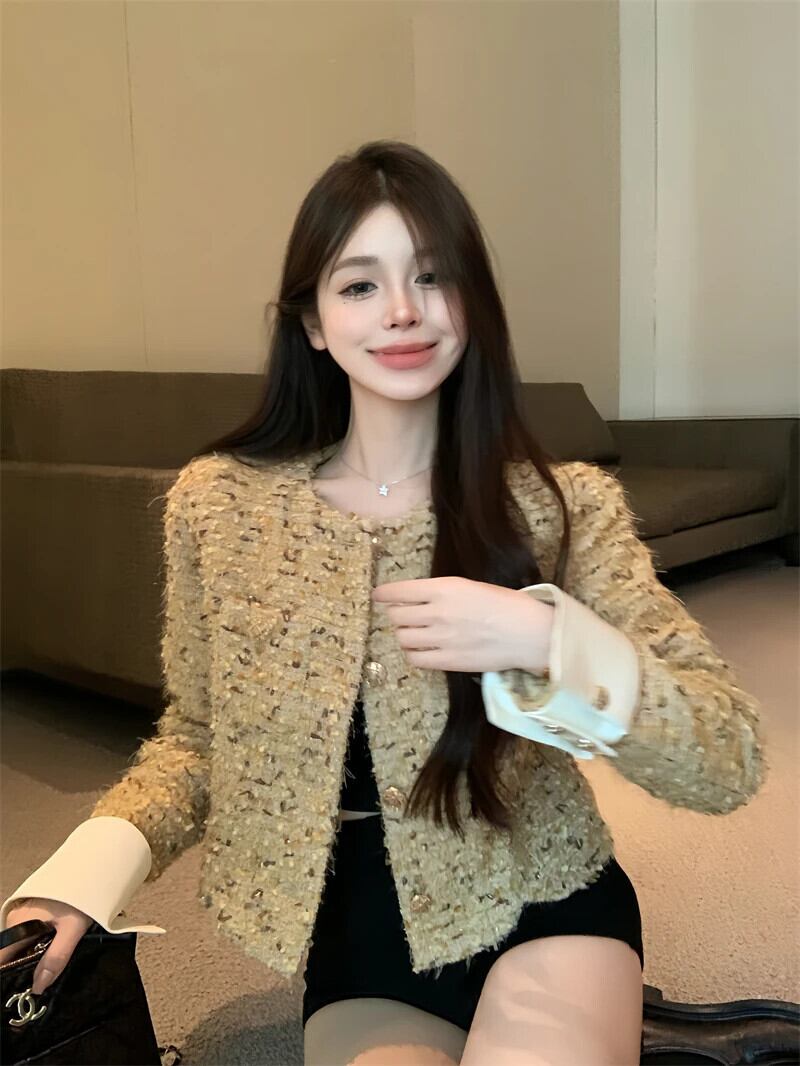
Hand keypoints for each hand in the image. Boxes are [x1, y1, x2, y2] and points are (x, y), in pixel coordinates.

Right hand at [0, 897, 92, 993]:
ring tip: (48, 971)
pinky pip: (31, 935)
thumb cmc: (81, 896)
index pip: (3, 958)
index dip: (9, 976)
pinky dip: (39, 946)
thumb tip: (37, 987)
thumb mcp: (72, 929)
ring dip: (33, 958)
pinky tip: (53, 952)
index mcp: (18, 923)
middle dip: (24, 970)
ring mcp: (25, 914)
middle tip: (40, 985)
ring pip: (23, 945)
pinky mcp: (35, 913)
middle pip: (13, 953)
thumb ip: (56, 958)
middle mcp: (16, 919)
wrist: (93, 869)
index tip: (20, 990)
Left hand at [372, 576, 553, 674]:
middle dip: (397, 614)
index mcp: (444, 588)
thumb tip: (418, 598)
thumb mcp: (471, 586)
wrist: (529, 633)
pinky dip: (413, 653)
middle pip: (396, 615)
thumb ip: (442, 592)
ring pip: (402, 637)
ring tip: (415, 633)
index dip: (384, 594)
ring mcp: (440, 638)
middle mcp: (437, 612)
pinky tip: (421, 649)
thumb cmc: (505, 604)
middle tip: (404, 615)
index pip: (399, 591)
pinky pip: (414, 659)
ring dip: (404, 634)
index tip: (378, 595)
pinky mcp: (447, 661)